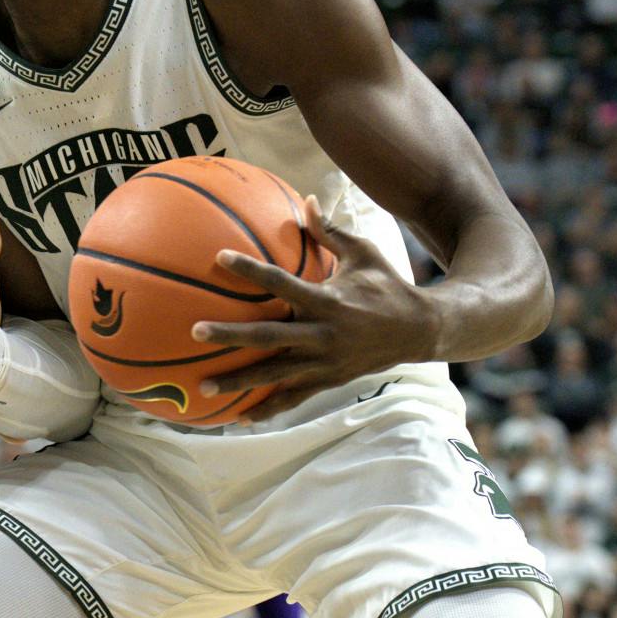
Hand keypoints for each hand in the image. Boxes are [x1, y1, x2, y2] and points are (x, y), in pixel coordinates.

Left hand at [192, 196, 437, 422]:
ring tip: (203, 386)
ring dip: (239, 381)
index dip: (250, 270)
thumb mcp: (363, 253)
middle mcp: (324, 333)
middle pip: (269, 336)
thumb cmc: (387, 285)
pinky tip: (239, 418)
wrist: (421, 330)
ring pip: (275, 374)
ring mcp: (325, 362)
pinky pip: (294, 397)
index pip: (281, 282)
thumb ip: (329, 231)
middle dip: (231, 335)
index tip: (220, 258)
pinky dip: (268, 409)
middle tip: (195, 332)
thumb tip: (306, 199)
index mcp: (328, 300)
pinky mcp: (329, 380)